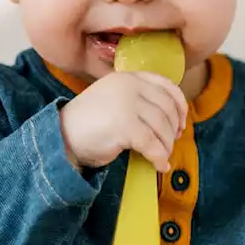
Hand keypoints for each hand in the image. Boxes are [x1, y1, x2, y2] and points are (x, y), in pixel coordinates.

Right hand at [59, 71, 187, 171]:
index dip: (180, 105)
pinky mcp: (125, 125)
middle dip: (174, 128)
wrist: (62, 136)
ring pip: (162, 127)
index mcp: (128, 77)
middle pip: (167, 108)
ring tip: (162, 156)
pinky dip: (160, 158)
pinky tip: (160, 166)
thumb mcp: (116, 100)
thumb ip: (139, 100)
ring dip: (166, 146)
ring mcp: (127, 104)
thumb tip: (173, 119)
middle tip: (172, 142)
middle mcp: (129, 86)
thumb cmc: (90, 122)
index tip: (182, 122)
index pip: (166, 86)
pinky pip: (152, 145)